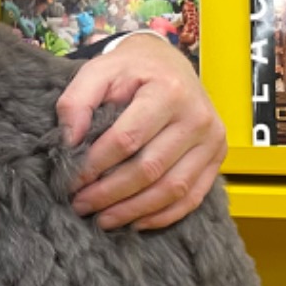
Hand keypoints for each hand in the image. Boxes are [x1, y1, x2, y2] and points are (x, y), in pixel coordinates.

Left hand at [58, 34, 226, 230]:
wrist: (169, 64)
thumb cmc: (130, 70)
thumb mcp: (98, 71)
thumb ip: (76, 101)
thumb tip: (68, 141)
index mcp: (167, 91)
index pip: (127, 139)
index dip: (95, 165)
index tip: (71, 181)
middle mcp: (196, 116)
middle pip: (150, 169)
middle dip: (110, 193)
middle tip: (81, 205)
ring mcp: (212, 140)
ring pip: (172, 189)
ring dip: (134, 210)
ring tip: (102, 219)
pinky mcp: (217, 158)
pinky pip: (193, 197)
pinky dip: (163, 215)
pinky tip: (135, 221)